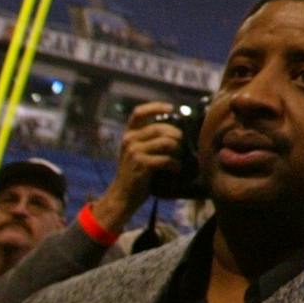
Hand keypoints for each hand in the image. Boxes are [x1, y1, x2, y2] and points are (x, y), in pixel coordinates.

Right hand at [95, 101, 181, 231]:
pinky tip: (176, 169)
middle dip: (176, 135)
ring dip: (178, 150)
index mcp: (128, 134)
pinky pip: (166, 159)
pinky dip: (175, 164)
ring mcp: (134, 152)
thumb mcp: (138, 152)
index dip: (155, 107)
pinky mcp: (141, 164)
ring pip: (166, 142)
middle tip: (181, 145)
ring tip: (178, 158)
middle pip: (160, 128)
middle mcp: (129, 140)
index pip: (138, 113)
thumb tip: (177, 130)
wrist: (122, 195)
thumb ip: (150, 139)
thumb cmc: (136, 173)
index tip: (171, 108)